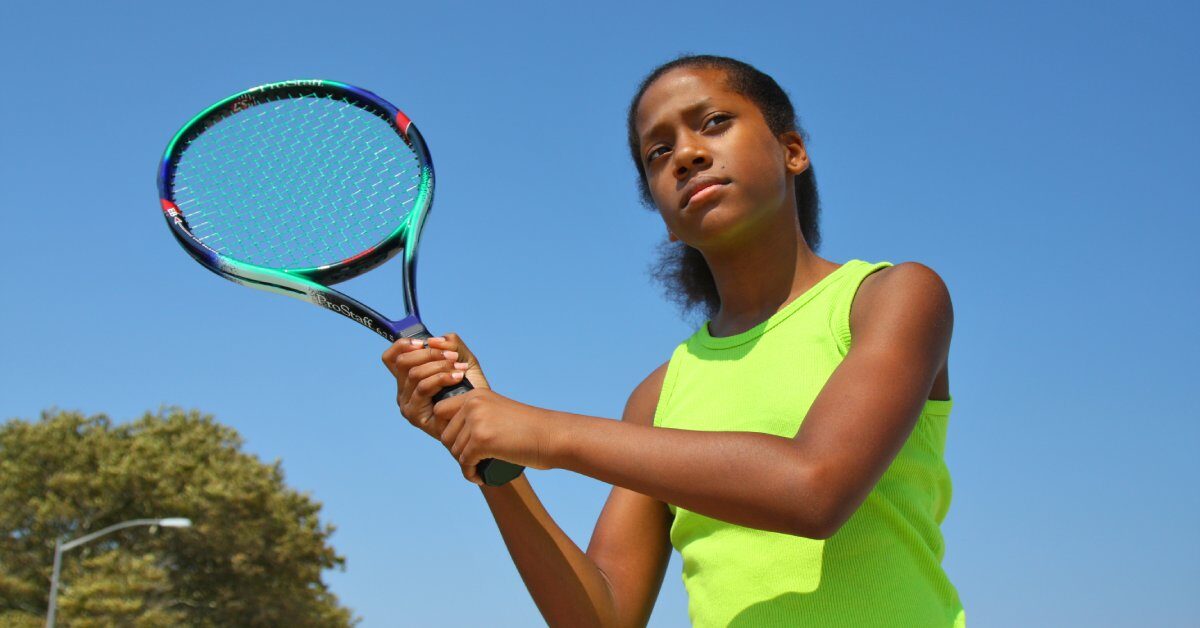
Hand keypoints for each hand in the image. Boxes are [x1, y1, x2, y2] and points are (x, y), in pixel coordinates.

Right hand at [381, 333, 489, 435]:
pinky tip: (457, 377)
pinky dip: (442, 378)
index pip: (391, 357)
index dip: (402, 345)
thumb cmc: (471, 388)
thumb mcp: (462, 358)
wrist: (482, 415)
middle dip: (429, 354)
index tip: (423, 343)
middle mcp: (404, 391)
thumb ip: (450, 344)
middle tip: (452, 356)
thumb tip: (432, 341)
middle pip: (403, 362)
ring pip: (415, 374)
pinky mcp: (415, 415)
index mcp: (409, 377)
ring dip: (439, 366)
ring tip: (459, 367)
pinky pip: (423, 388)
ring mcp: (407, 404)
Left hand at [432, 389, 563, 484]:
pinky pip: (464, 463)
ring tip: (480, 468)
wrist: (551, 436)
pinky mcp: (481, 440)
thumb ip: (480, 412)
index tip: (461, 443)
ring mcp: (476, 421)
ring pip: (454, 450)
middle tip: (473, 460)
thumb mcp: (498, 411)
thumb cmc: (529, 429)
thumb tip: (450, 432)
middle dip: (456, 450)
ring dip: (465, 464)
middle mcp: (473, 404)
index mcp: (475, 395)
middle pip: (445, 434)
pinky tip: (479, 477)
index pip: (440, 411)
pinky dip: (470, 474)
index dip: (447, 429)